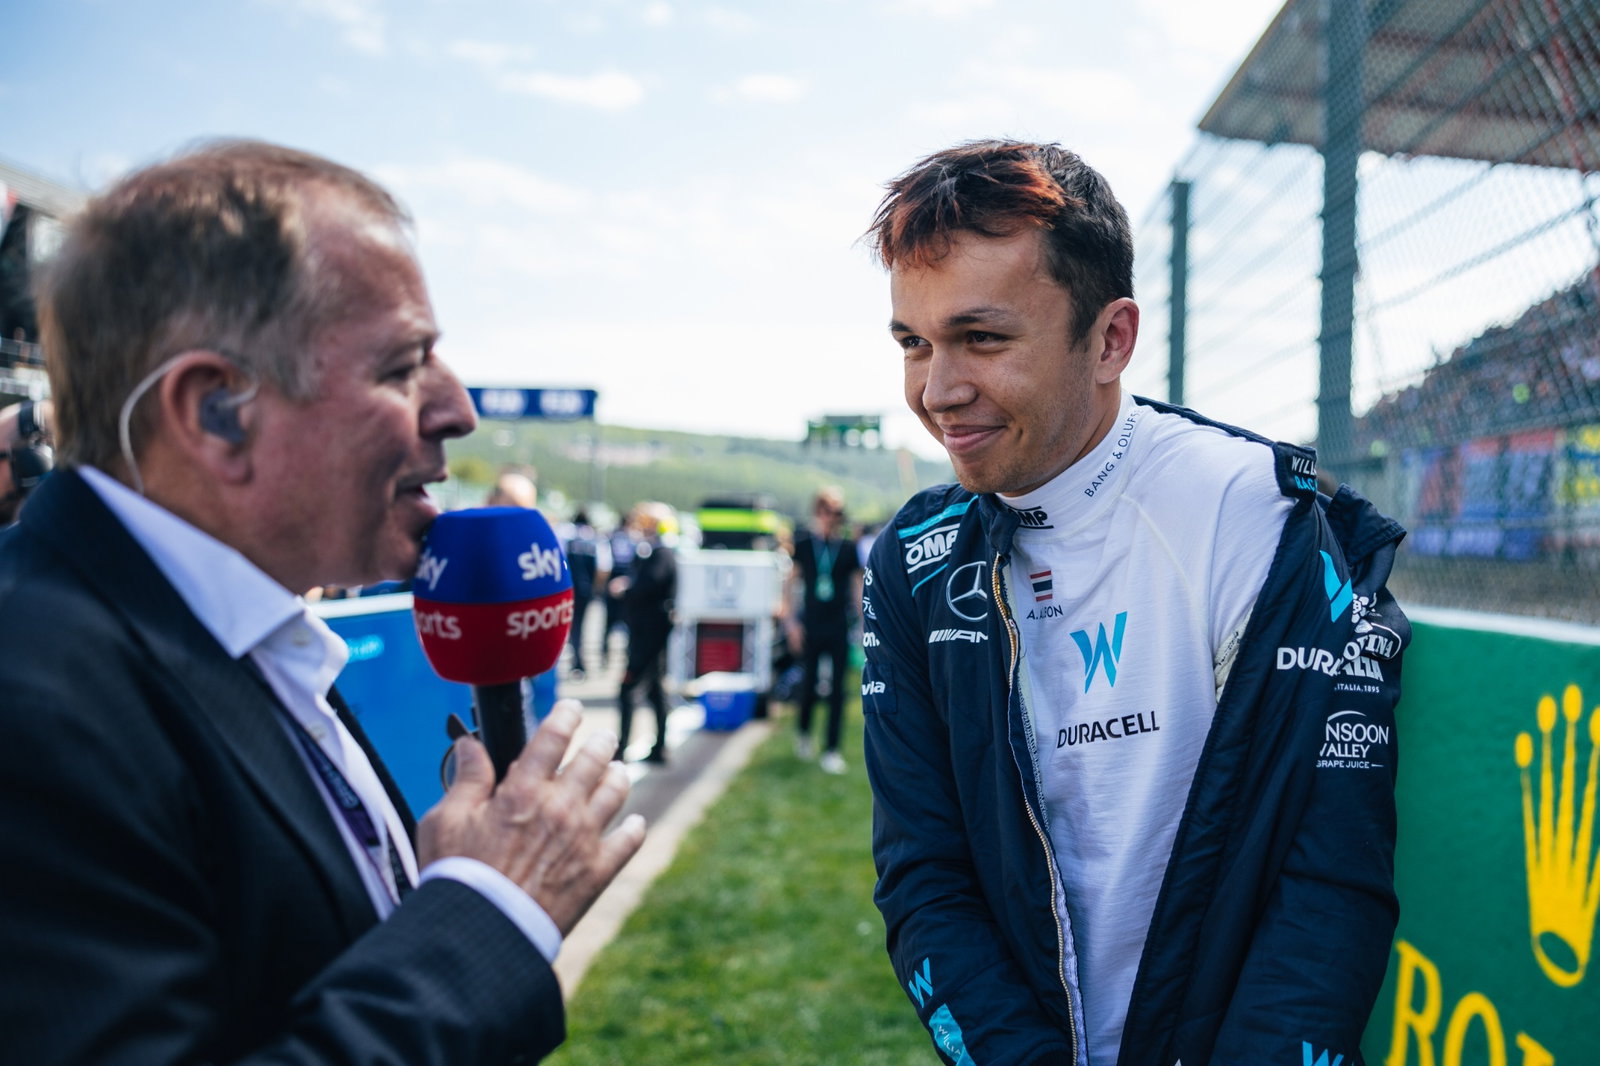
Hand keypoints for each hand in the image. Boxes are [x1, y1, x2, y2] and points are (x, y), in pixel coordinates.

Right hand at [418, 700, 646, 934]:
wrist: (481, 932)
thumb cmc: (457, 876)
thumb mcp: (445, 820)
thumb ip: (466, 779)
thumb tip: (469, 745)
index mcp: (524, 790)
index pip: (553, 737)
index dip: (565, 716)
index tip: (571, 708)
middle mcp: (561, 807)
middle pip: (594, 760)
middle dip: (600, 743)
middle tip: (602, 739)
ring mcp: (584, 839)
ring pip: (616, 793)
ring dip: (618, 777)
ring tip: (618, 771)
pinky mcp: (596, 872)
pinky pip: (628, 841)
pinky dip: (634, 828)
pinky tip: (635, 823)